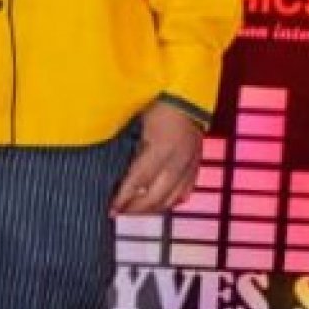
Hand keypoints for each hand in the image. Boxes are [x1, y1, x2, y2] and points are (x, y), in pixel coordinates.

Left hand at [111, 100, 208, 215]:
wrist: (188, 95)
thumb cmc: (158, 105)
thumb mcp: (139, 123)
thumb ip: (129, 147)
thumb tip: (112, 168)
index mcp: (161, 149)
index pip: (138, 182)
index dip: (124, 198)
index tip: (111, 210)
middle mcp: (177, 161)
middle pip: (156, 196)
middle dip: (136, 209)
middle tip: (121, 214)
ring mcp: (190, 164)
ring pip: (173, 198)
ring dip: (154, 209)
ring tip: (137, 212)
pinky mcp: (197, 164)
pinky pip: (186, 191)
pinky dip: (173, 200)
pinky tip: (161, 204)